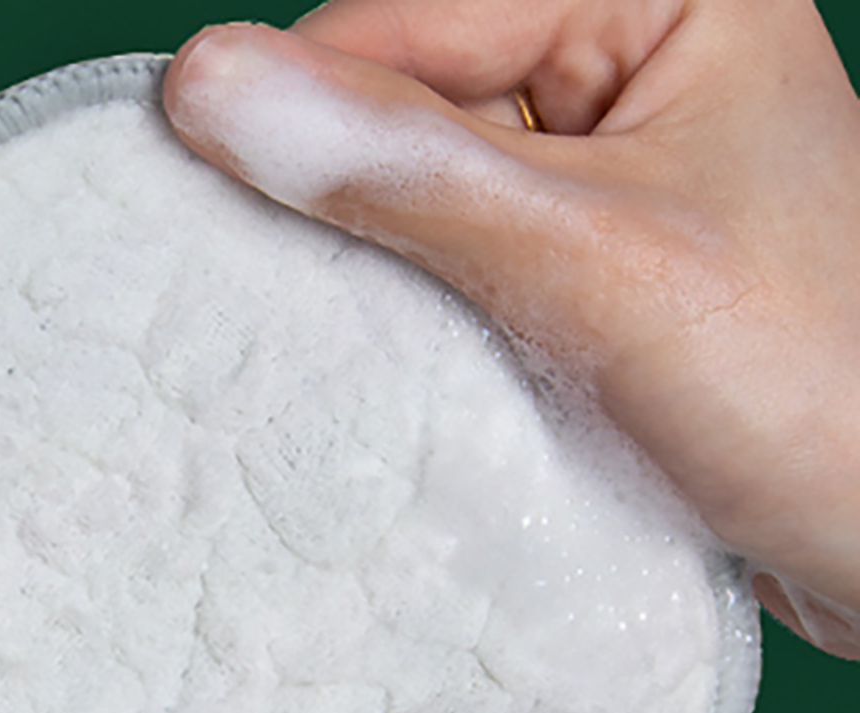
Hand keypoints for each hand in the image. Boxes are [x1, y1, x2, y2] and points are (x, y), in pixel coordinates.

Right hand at [163, 0, 859, 658]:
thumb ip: (410, 172)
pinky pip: (463, 263)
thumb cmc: (815, 391)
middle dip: (346, 203)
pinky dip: (419, 322)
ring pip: (425, 189)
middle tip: (299, 308)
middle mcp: (638, 60)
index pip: (411, 11)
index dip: (302, 107)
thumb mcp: (597, 266)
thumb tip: (215, 85)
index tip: (199, 211)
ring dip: (379, 277)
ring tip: (373, 358)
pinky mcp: (596, 269)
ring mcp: (615, 170)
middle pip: (411, 96)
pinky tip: (410, 376)